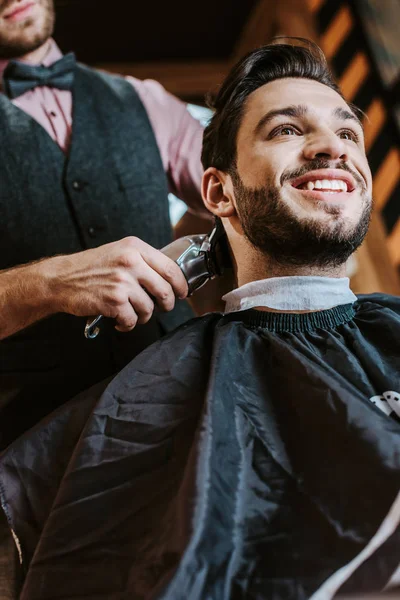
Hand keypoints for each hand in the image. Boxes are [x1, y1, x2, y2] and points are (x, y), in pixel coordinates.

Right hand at [44, 237, 187, 331]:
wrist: (61, 279)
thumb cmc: (90, 268)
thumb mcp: (119, 252)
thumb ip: (143, 261)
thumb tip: (170, 278)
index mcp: (135, 247)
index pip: (171, 268)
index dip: (181, 285)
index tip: (182, 294)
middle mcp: (131, 262)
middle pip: (165, 290)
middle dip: (166, 305)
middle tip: (160, 308)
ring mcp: (122, 281)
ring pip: (149, 308)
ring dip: (143, 316)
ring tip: (131, 313)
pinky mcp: (114, 300)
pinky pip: (132, 320)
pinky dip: (127, 324)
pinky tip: (119, 320)